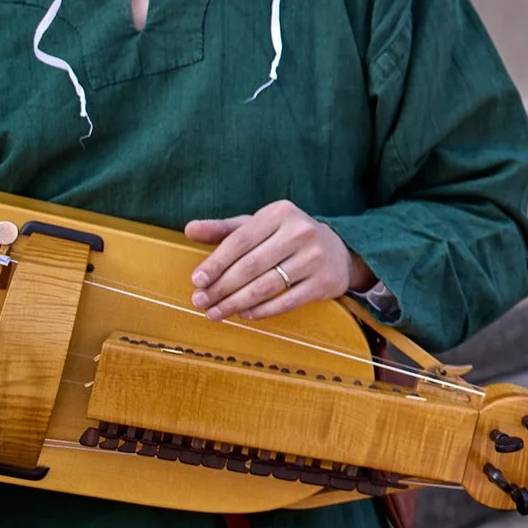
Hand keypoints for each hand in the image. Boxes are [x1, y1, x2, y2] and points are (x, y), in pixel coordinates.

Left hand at [186, 202, 370, 321]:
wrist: (339, 251)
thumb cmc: (288, 237)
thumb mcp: (260, 226)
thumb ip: (225, 229)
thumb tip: (189, 229)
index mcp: (280, 213)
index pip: (240, 240)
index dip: (216, 262)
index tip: (197, 280)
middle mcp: (300, 232)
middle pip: (250, 266)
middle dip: (221, 287)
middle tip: (200, 302)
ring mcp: (314, 258)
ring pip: (266, 286)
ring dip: (235, 303)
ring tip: (215, 313)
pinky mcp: (323, 283)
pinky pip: (286, 302)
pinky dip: (261, 311)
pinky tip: (244, 314)